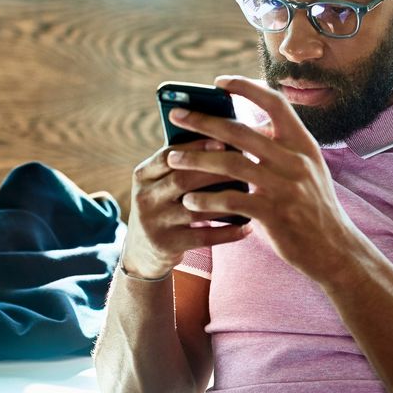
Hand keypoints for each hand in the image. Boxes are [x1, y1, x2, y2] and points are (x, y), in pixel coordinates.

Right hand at [121, 139, 253, 278]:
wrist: (142, 252)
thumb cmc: (163, 206)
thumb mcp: (159, 184)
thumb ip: (181, 165)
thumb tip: (222, 139)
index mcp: (142, 175)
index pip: (168, 155)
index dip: (195, 148)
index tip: (223, 142)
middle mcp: (144, 198)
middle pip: (182, 179)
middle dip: (215, 171)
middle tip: (244, 165)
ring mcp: (153, 223)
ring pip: (195, 209)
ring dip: (226, 201)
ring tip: (250, 194)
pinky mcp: (166, 245)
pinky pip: (203, 237)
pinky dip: (228, 232)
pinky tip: (248, 227)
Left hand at [164, 76, 358, 279]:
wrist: (335, 249)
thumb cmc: (312, 206)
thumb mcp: (306, 169)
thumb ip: (279, 148)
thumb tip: (237, 128)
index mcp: (303, 143)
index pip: (275, 102)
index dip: (247, 87)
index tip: (219, 82)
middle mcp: (296, 160)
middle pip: (241, 131)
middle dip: (203, 120)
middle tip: (176, 115)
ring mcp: (285, 187)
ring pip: (230, 163)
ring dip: (196, 159)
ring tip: (172, 159)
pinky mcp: (274, 214)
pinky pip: (232, 200)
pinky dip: (207, 200)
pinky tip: (190, 202)